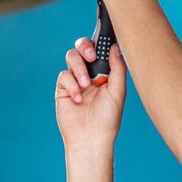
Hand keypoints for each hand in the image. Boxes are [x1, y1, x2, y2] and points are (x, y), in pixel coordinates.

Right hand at [55, 35, 127, 150]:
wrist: (91, 138)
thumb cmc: (108, 118)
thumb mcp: (118, 92)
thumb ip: (118, 68)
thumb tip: (115, 47)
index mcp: (104, 71)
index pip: (99, 49)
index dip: (99, 42)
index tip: (103, 43)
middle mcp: (89, 73)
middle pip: (82, 47)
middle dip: (85, 47)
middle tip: (91, 57)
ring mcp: (75, 79)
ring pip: (71, 57)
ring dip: (79, 68)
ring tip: (86, 85)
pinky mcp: (63, 88)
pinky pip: (63, 76)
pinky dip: (71, 85)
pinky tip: (79, 99)